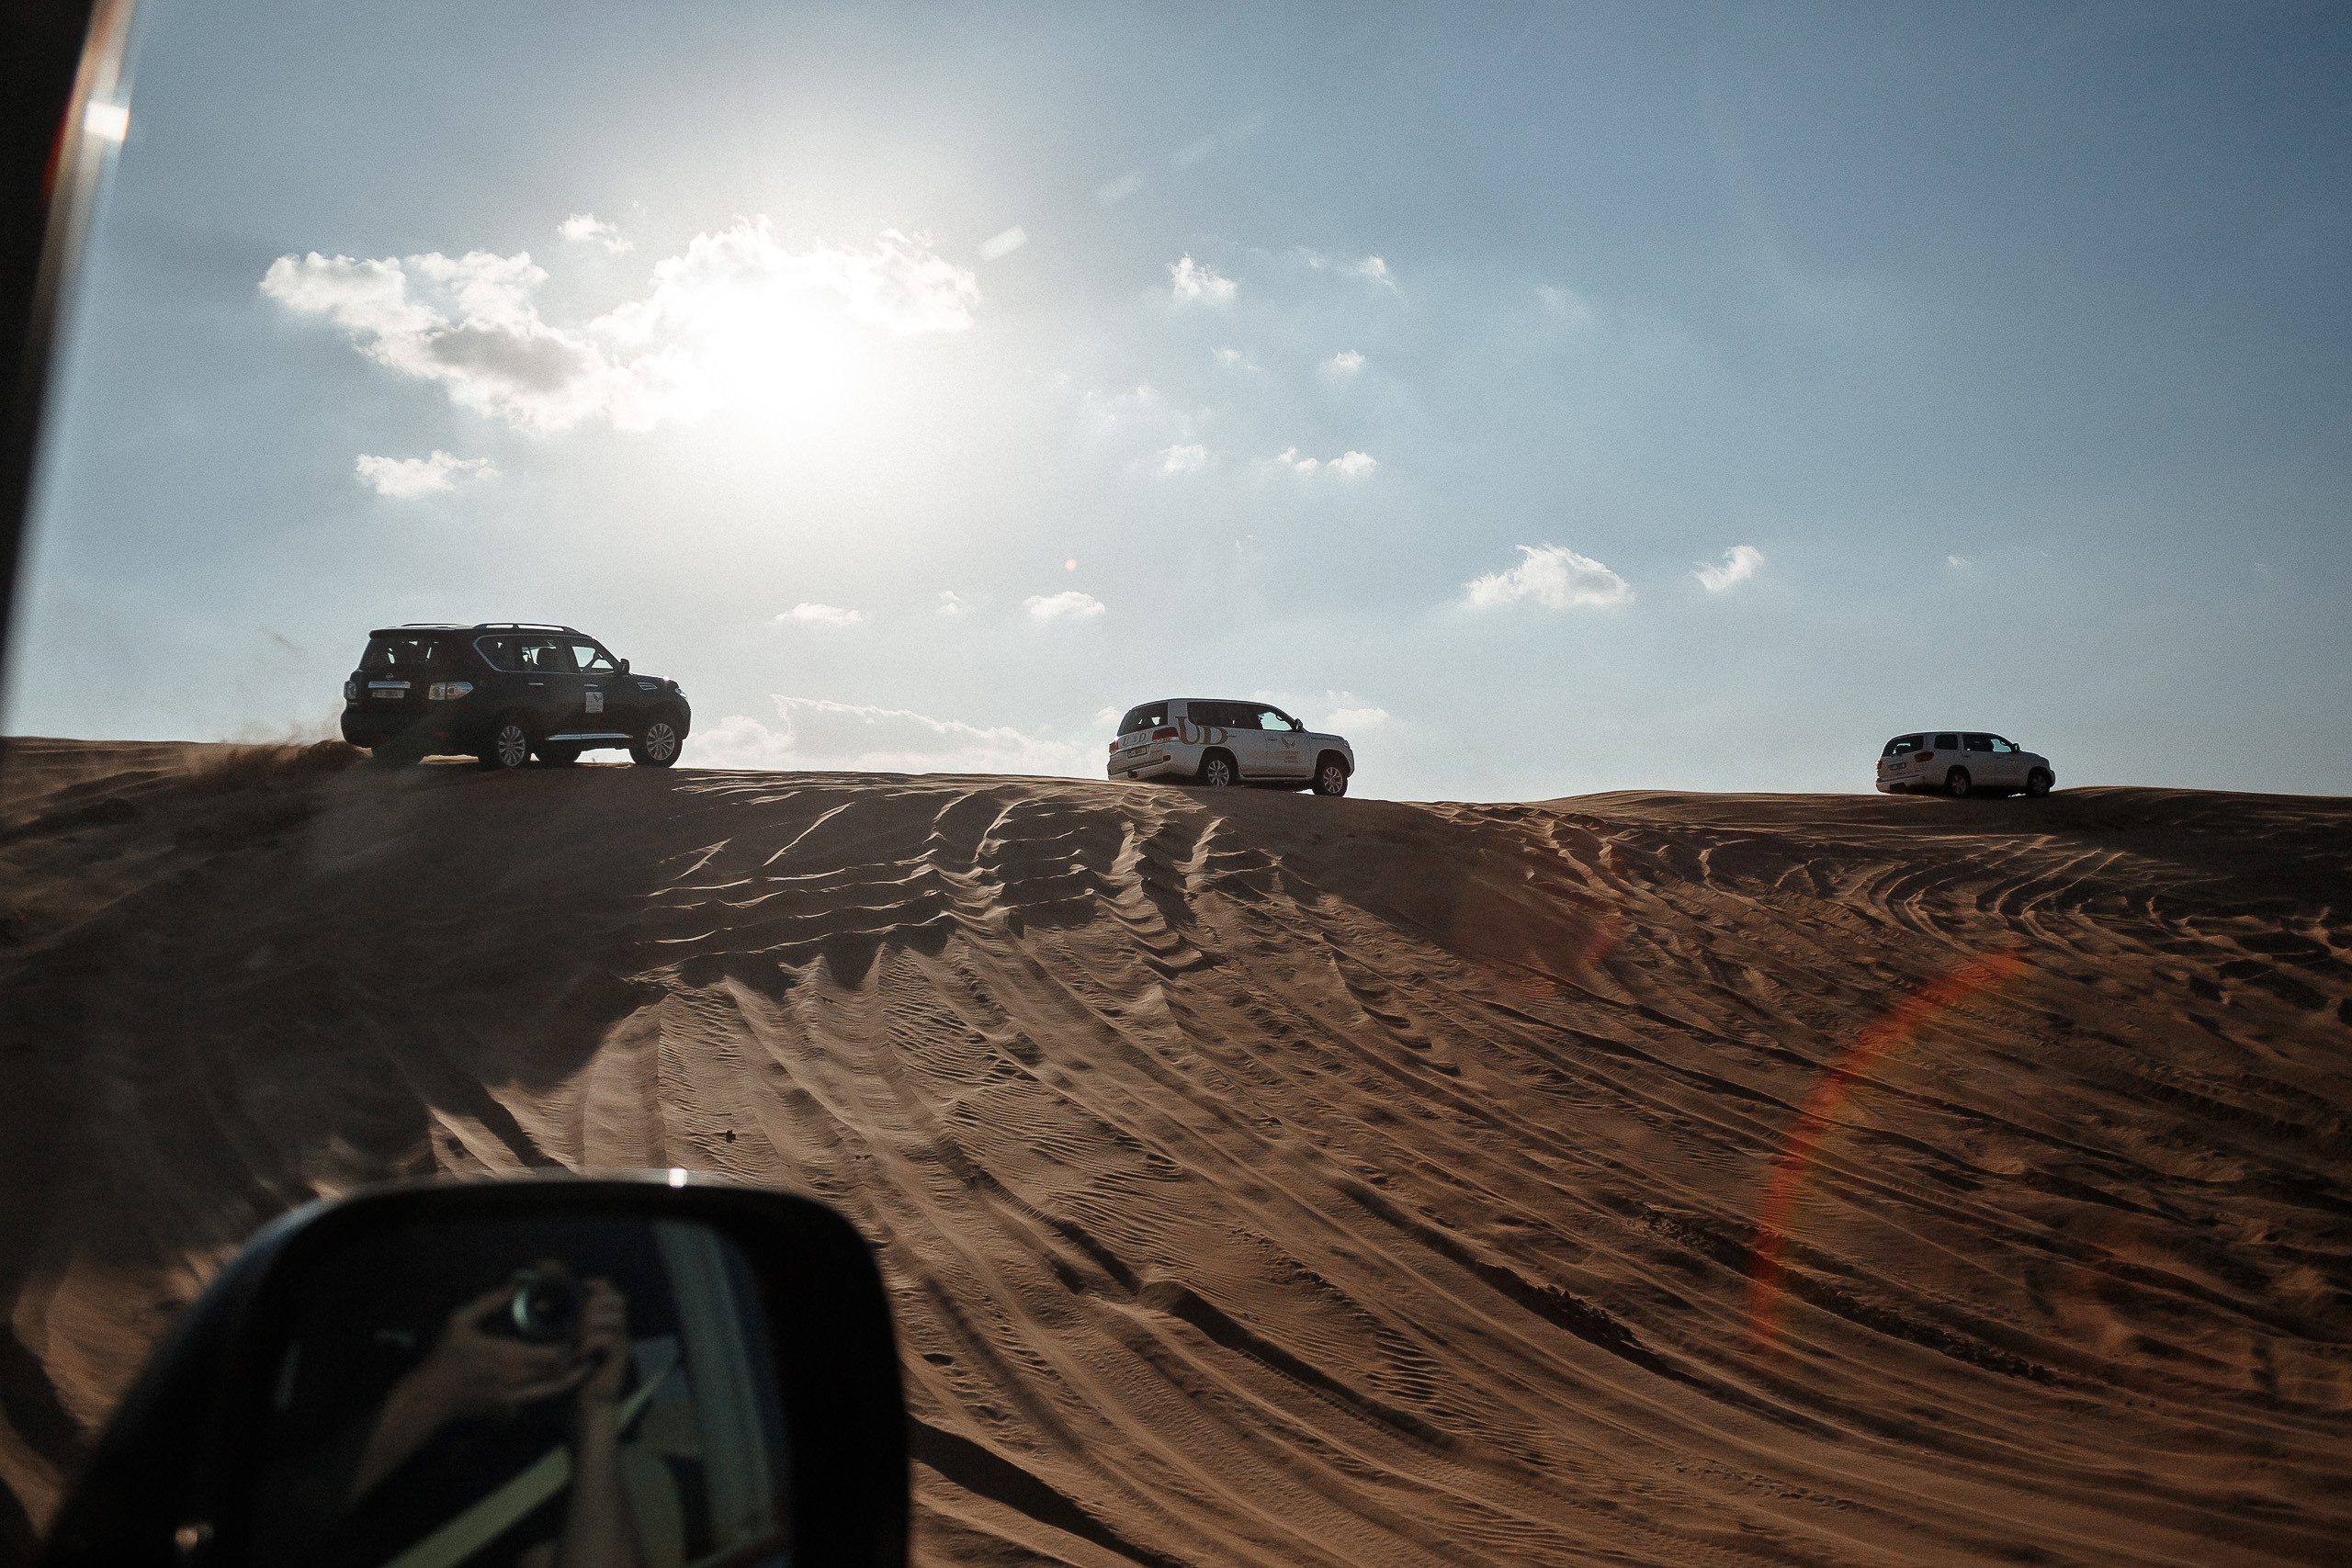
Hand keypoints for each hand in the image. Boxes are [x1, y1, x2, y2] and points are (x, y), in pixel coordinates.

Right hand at [352, 1273, 587, 1500]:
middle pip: (559, 1374)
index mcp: (507, 1357)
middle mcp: (514, 1380)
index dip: (570, 1345)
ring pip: (552, 1391)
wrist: (430, 1398)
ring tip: (583, 1365)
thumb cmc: (444, 1358)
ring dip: (569, 1378)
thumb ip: (489, 1302)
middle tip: (587, 1347)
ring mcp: (512, 1399)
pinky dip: (547, 1389)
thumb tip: (512, 1285)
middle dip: (576, 1361)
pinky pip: (535, 1400)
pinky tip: (553, 1377)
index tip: (577, 1331)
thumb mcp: (460, 1322)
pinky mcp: (507, 1410)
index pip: (554, 1355)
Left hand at [572, 1279, 629, 1410]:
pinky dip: (591, 1342)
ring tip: (575, 1336)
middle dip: (594, 1304)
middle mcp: (620, 1329)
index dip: (599, 1285)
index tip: (581, 1286)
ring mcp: (622, 1343)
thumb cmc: (576, 1373)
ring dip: (591, 1323)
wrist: (590, 1403)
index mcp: (609, 1322)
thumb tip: (540, 1307)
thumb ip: (563, 1324)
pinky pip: (609, 1339)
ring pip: (614, 1318)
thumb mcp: (568, 1343)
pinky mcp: (619, 1358)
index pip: (612, 1292)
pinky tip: (578, 1353)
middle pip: (618, 1300)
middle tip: (576, 1318)